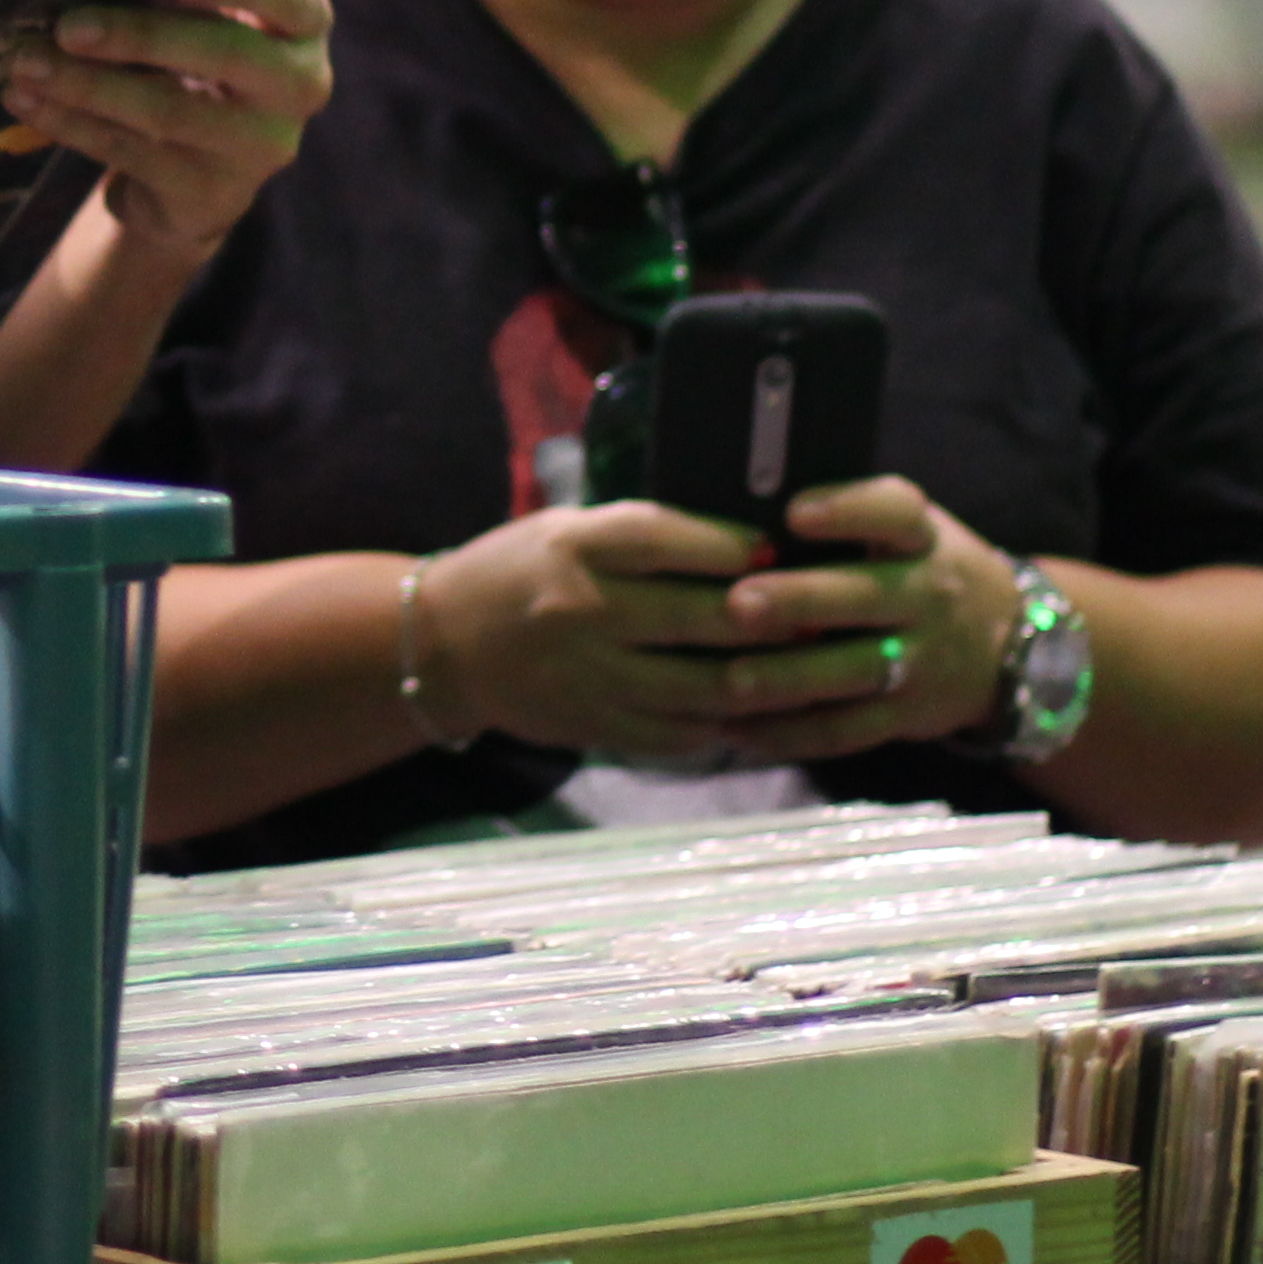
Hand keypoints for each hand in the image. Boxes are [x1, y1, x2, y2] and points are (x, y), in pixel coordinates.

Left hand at [0, 0, 334, 253]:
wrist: (198, 176)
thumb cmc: (193, 62)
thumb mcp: (197, 19)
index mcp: (302, 25)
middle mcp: (298, 86)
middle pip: (225, 54)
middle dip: (140, 36)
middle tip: (68, 25)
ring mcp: (258, 147)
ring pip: (168, 110)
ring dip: (87, 84)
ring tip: (25, 63)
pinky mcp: (211, 194)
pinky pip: (133, 152)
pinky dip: (72, 122)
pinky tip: (27, 100)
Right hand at [411, 500, 797, 759]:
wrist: (445, 644)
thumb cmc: (520, 572)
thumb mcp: (568, 531)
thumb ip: (642, 537)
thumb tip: (748, 546)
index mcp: (574, 547)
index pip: (662, 539)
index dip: (728, 546)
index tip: (772, 548)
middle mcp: (581, 609)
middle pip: (698, 617)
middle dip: (769, 617)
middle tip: (817, 613)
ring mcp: (589, 675)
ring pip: (702, 687)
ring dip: (765, 680)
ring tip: (807, 669)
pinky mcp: (594, 725)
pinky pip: (679, 733)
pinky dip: (723, 722)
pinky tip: (752, 708)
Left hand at [696, 477, 1026, 758]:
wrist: (1011, 645)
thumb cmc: (924, 570)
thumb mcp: (912, 530)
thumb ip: (852, 516)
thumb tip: (749, 503)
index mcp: (920, 538)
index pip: (895, 512)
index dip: (847, 510)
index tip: (794, 513)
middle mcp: (926, 595)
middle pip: (864, 596)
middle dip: (798, 601)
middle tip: (737, 604)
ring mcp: (921, 661)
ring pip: (850, 672)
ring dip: (787, 679)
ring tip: (727, 681)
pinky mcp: (907, 716)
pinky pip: (845, 730)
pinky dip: (789, 734)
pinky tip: (736, 728)